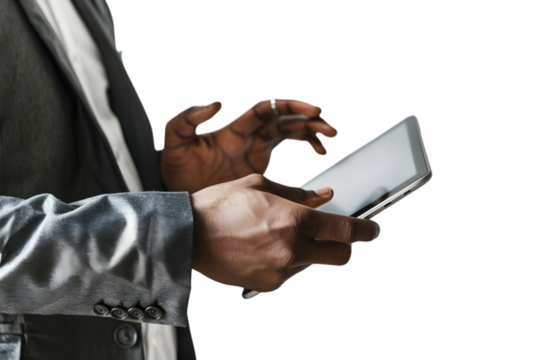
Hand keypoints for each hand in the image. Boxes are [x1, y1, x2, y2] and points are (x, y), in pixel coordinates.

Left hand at [160, 97, 337, 193]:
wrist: (178, 194)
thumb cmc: (174, 168)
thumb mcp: (175, 143)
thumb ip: (187, 120)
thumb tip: (214, 103)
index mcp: (234, 130)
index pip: (266, 110)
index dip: (289, 106)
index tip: (310, 110)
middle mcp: (248, 136)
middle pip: (283, 119)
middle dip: (307, 120)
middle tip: (328, 128)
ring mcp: (254, 150)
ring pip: (288, 132)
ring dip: (310, 132)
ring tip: (328, 139)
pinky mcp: (258, 166)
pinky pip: (286, 151)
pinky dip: (302, 149)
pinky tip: (317, 154)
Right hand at [190, 174, 380, 292]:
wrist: (186, 235)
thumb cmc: (219, 206)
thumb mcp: (261, 186)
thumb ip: (298, 194)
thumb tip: (324, 196)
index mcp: (293, 220)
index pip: (344, 230)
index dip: (364, 231)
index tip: (370, 231)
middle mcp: (291, 249)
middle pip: (338, 256)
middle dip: (341, 247)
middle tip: (331, 237)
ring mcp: (280, 271)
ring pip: (309, 263)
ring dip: (304, 251)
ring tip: (273, 236)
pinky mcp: (267, 285)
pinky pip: (287, 273)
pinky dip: (283, 262)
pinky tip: (261, 248)